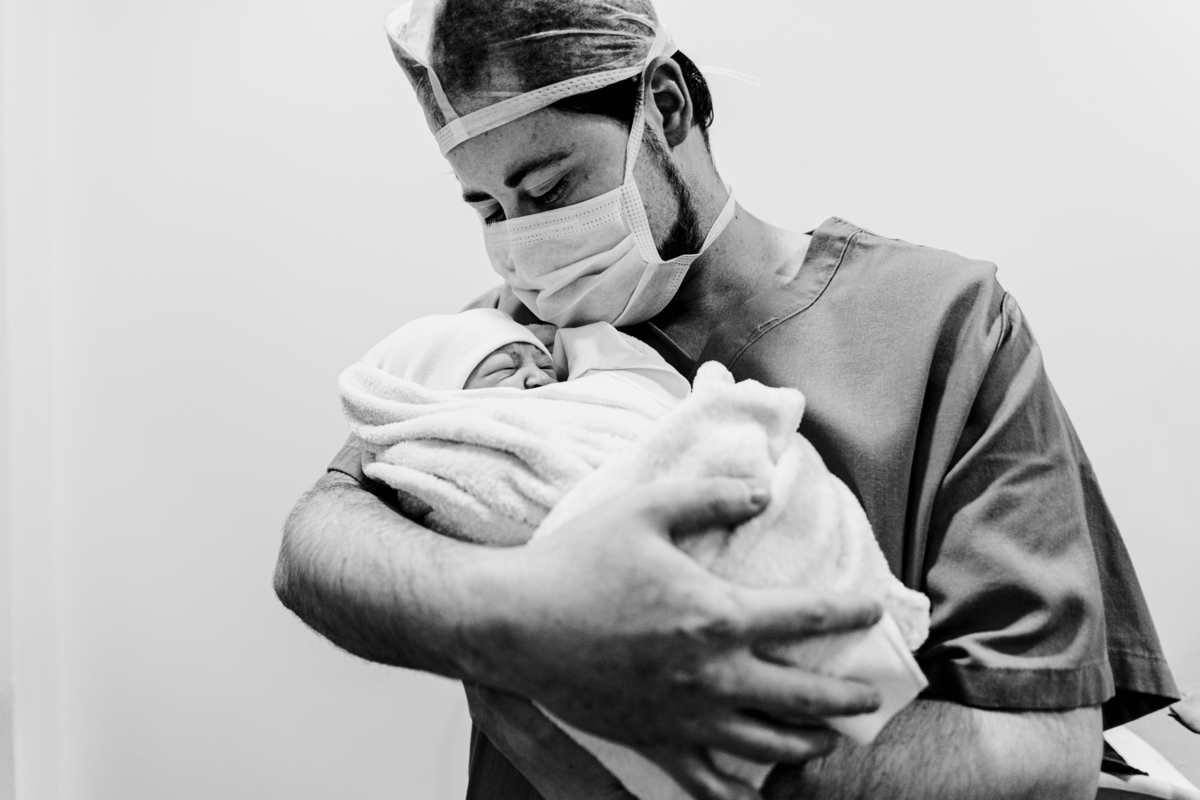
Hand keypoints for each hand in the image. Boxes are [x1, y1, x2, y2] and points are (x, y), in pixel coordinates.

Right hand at [472, 477, 882, 799]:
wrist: (513, 621)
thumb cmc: (578, 561)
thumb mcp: (646, 508)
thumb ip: (711, 496)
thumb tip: (763, 490)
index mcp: (715, 615)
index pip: (805, 616)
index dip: (847, 611)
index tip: (871, 608)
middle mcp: (711, 675)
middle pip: (801, 696)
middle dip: (845, 699)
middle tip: (869, 698)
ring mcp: (683, 716)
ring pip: (765, 744)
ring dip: (806, 744)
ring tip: (826, 741)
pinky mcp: (652, 739)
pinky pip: (706, 781)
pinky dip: (737, 793)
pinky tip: (753, 794)